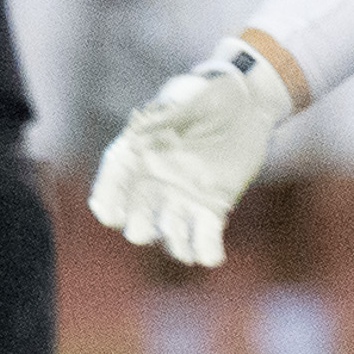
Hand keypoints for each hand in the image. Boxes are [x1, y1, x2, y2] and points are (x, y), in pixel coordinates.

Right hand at [88, 38, 295, 264]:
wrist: (245, 102)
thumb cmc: (207, 96)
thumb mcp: (186, 98)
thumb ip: (166, 116)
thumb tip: (142, 133)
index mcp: (136, 155)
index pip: (112, 183)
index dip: (109, 200)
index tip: (111, 214)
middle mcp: (153, 184)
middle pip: (136, 218)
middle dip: (139, 228)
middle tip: (147, 230)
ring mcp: (181, 200)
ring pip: (170, 235)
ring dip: (176, 245)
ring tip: (187, 251)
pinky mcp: (211, 208)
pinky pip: (204, 237)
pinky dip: (206, 251)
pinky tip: (212, 257)